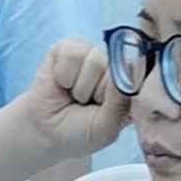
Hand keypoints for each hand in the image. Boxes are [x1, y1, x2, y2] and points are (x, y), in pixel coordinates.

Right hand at [17, 37, 135, 158]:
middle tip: (84, 104)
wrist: (46, 132)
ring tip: (73, 94)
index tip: (103, 109)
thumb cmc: (80, 131)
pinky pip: (71, 53)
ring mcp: (89, 54)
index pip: (134, 75)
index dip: (117, 94)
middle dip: (96, 91)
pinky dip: (63, 74)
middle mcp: (111, 64)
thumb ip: (119, 101)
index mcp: (128, 83)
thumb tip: (126, 67)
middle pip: (113, 66)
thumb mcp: (106, 127)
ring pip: (94, 59)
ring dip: (79, 85)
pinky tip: (61, 83)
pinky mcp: (67, 48)